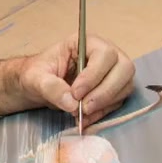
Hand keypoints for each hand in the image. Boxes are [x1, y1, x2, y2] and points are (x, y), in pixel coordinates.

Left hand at [17, 32, 134, 127]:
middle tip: (83, 108)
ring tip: (81, 115)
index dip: (93, 75)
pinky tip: (85, 120)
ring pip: (125, 86)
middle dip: (105, 92)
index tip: (76, 94)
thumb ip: (51, 87)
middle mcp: (106, 54)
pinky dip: (103, 113)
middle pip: (124, 69)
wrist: (38, 86)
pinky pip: (117, 101)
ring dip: (105, 104)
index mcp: (87, 42)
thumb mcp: (36, 78)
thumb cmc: (37, 74)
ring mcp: (113, 72)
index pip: (104, 54)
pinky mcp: (113, 90)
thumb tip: (72, 103)